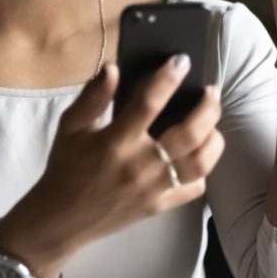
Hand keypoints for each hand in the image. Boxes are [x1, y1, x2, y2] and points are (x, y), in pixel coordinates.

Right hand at [0, 58, 223, 277]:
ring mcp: (154, 189)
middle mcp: (140, 165)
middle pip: (189, 134)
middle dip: (207, 108)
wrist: (62, 217)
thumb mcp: (70, 126)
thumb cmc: (65, 166)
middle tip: (210, 91)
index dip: (168, 78)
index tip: (181, 60)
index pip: (148, 104)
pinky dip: (203, 170)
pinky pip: (194, 189)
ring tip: (212, 122)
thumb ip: (92, 97)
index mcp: (115, 142)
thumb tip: (113, 68)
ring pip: (201, 162)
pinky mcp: (160, 206)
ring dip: (214, 138)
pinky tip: (198, 155)